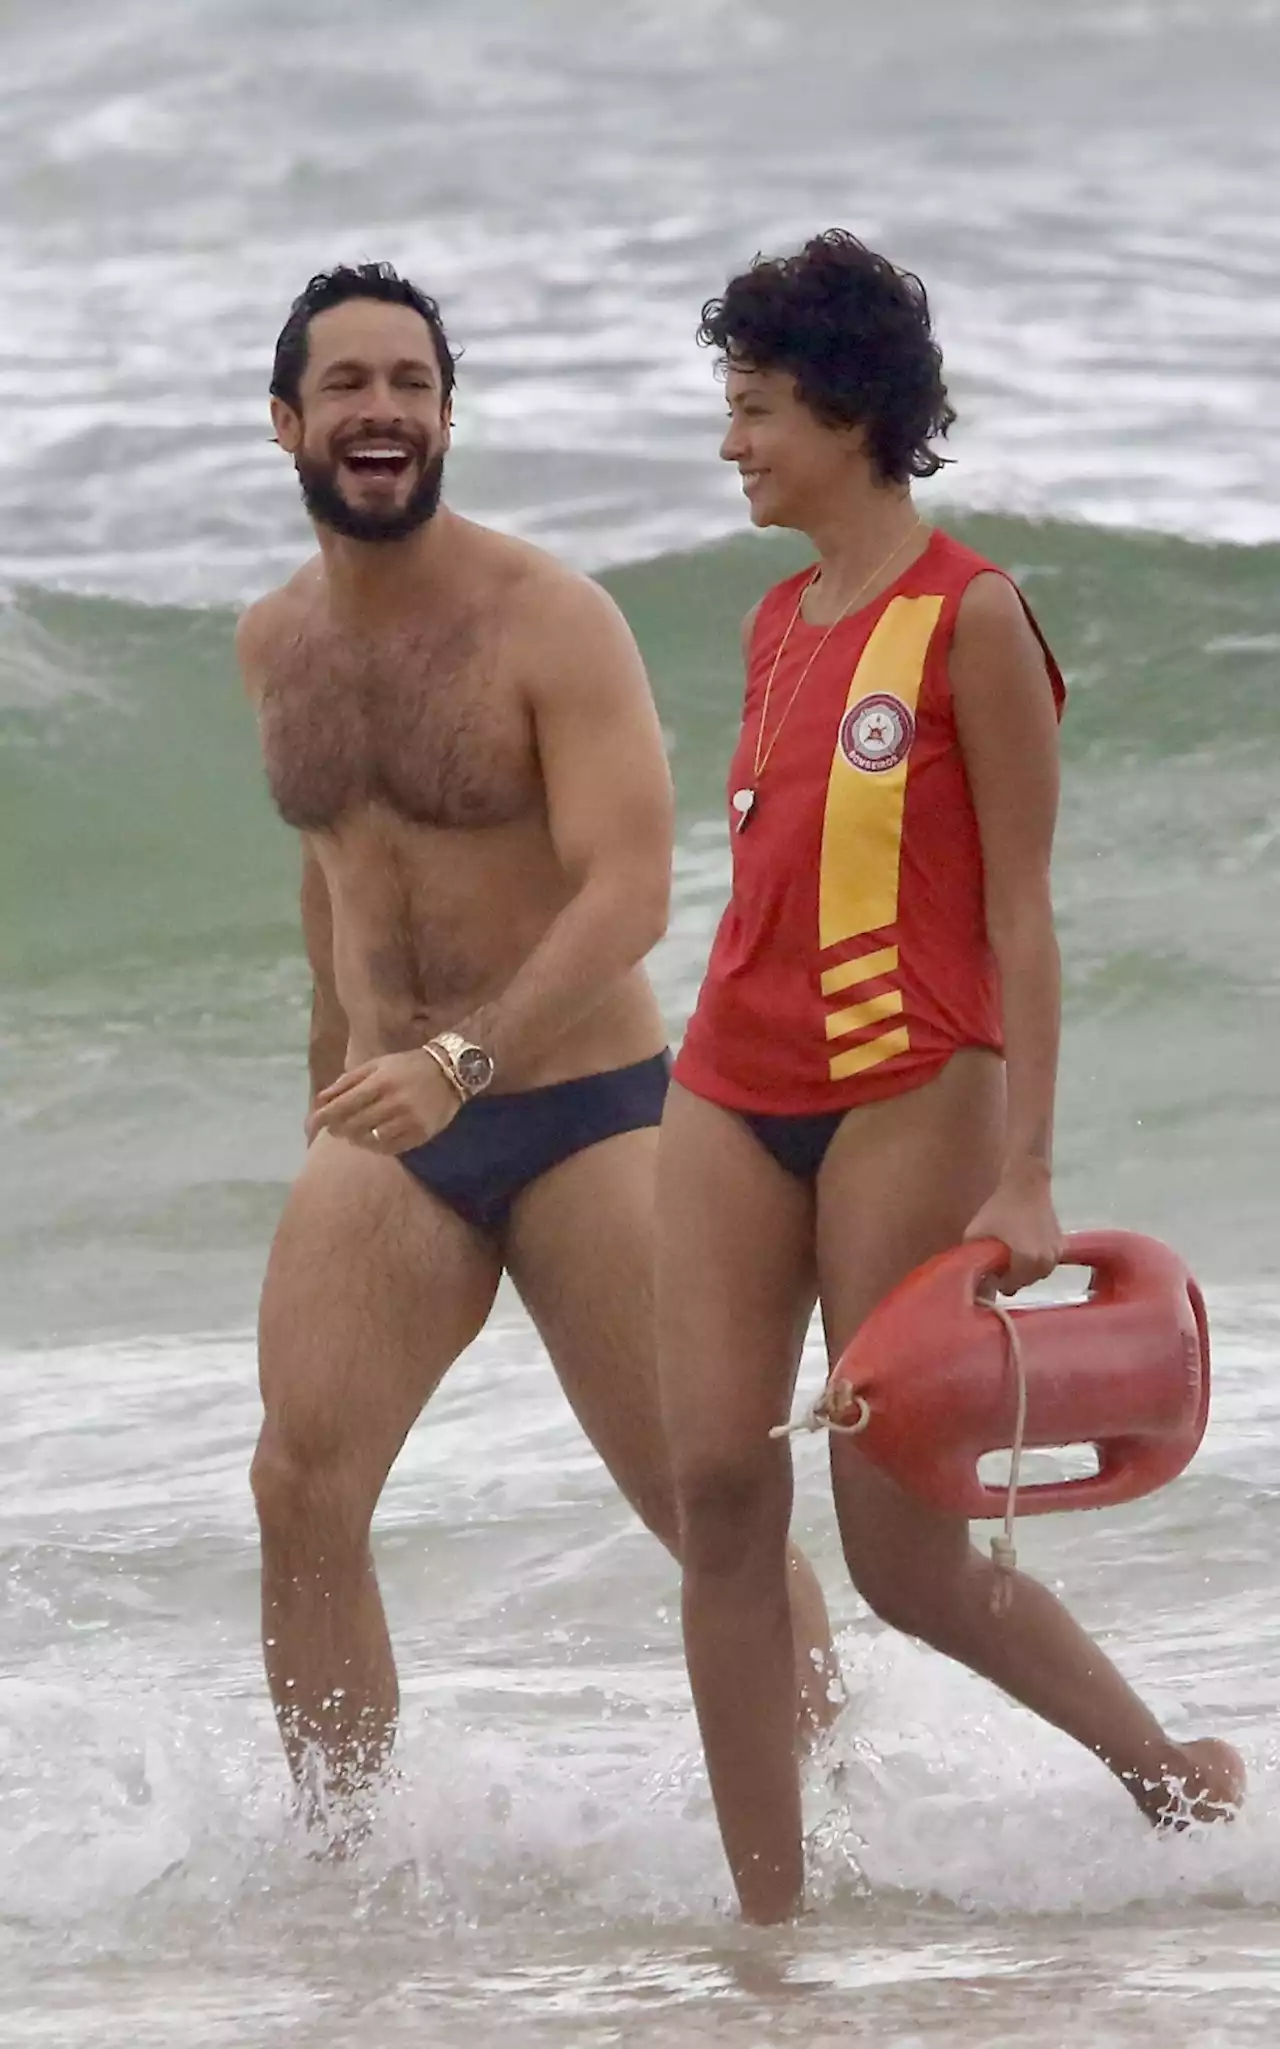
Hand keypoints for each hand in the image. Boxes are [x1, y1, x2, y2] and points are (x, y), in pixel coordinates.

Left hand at [306, 1049, 461, 1153]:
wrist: (450, 1073)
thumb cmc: (407, 1067)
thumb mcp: (377, 1065)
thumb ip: (347, 1082)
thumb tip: (320, 1100)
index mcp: (381, 1082)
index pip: (342, 1106)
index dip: (323, 1118)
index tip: (312, 1125)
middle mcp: (394, 1102)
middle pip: (353, 1125)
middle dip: (337, 1129)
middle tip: (334, 1128)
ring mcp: (408, 1120)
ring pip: (369, 1139)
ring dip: (355, 1138)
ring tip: (354, 1133)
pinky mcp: (420, 1134)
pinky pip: (389, 1148)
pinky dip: (374, 1146)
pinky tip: (372, 1139)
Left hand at [963, 1162, 1062, 1294]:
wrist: (1027, 1185)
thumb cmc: (1000, 1208)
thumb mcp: (976, 1232)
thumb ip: (972, 1258)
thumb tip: (972, 1278)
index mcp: (1027, 1260)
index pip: (1010, 1286)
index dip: (997, 1280)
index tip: (991, 1268)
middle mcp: (1045, 1261)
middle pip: (1025, 1282)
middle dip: (1012, 1277)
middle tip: (1000, 1262)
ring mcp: (1056, 1254)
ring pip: (1037, 1275)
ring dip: (1025, 1271)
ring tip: (1012, 1255)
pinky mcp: (1061, 1245)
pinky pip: (1046, 1264)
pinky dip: (1036, 1261)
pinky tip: (1025, 1247)